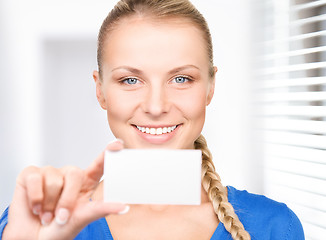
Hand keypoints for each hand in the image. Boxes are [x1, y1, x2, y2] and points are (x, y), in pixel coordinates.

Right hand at [3, 139, 126, 239]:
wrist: (33, 239)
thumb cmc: (59, 229)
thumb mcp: (82, 218)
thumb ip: (102, 209)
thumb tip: (124, 207)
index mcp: (86, 183)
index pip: (99, 165)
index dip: (108, 153)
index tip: (119, 144)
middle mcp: (69, 175)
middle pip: (74, 174)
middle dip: (66, 200)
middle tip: (61, 217)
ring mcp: (50, 172)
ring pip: (53, 179)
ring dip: (48, 204)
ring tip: (46, 214)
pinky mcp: (31, 174)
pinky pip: (35, 178)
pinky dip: (34, 198)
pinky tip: (34, 207)